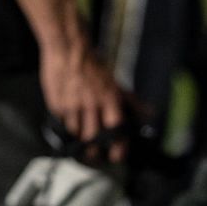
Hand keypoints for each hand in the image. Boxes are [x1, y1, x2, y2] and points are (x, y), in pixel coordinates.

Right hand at [39, 43, 127, 161]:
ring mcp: (72, 105)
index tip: (116, 157)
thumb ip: (131, 101)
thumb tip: (149, 113)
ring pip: (76, 134)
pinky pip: (61, 124)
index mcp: (110, 99)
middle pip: (93, 139)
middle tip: (95, 156)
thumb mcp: (115, 82)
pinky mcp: (56, 104)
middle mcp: (92, 104)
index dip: (117, 149)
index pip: (116, 132)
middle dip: (94, 153)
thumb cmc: (93, 64)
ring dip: (79, 141)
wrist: (68, 48)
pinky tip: (68, 127)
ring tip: (79, 144)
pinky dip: (65, 128)